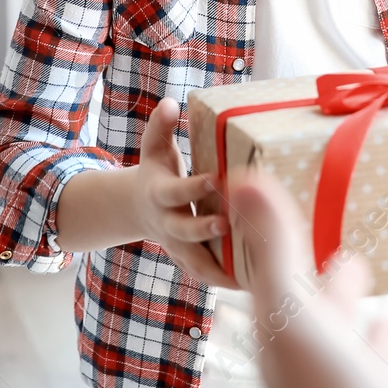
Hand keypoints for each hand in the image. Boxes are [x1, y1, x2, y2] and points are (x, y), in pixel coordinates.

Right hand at [133, 98, 239, 288]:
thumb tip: (170, 103)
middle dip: (204, 229)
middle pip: (183, 231)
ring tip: (246, 274)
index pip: (176, 192)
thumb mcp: (154, 147)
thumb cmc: (156, 171)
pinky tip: (250, 283)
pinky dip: (223, 280)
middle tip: (228, 225)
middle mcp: (166, 224)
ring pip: (194, 263)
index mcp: (159, 195)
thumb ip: (160, 126)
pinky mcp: (187, 260)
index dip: (194, 187)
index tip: (216, 178)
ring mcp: (175, 246)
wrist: (138, 209)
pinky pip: (203, 274)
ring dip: (217, 268)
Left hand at [230, 168, 387, 387]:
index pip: (284, 289)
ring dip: (387, 343)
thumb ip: (276, 249)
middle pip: (329, 327)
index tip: (306, 219)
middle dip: (341, 296)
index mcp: (292, 346)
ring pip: (374, 371)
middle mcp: (323, 381)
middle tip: (358, 261)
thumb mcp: (297, 313)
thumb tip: (243, 182)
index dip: (290, 255)